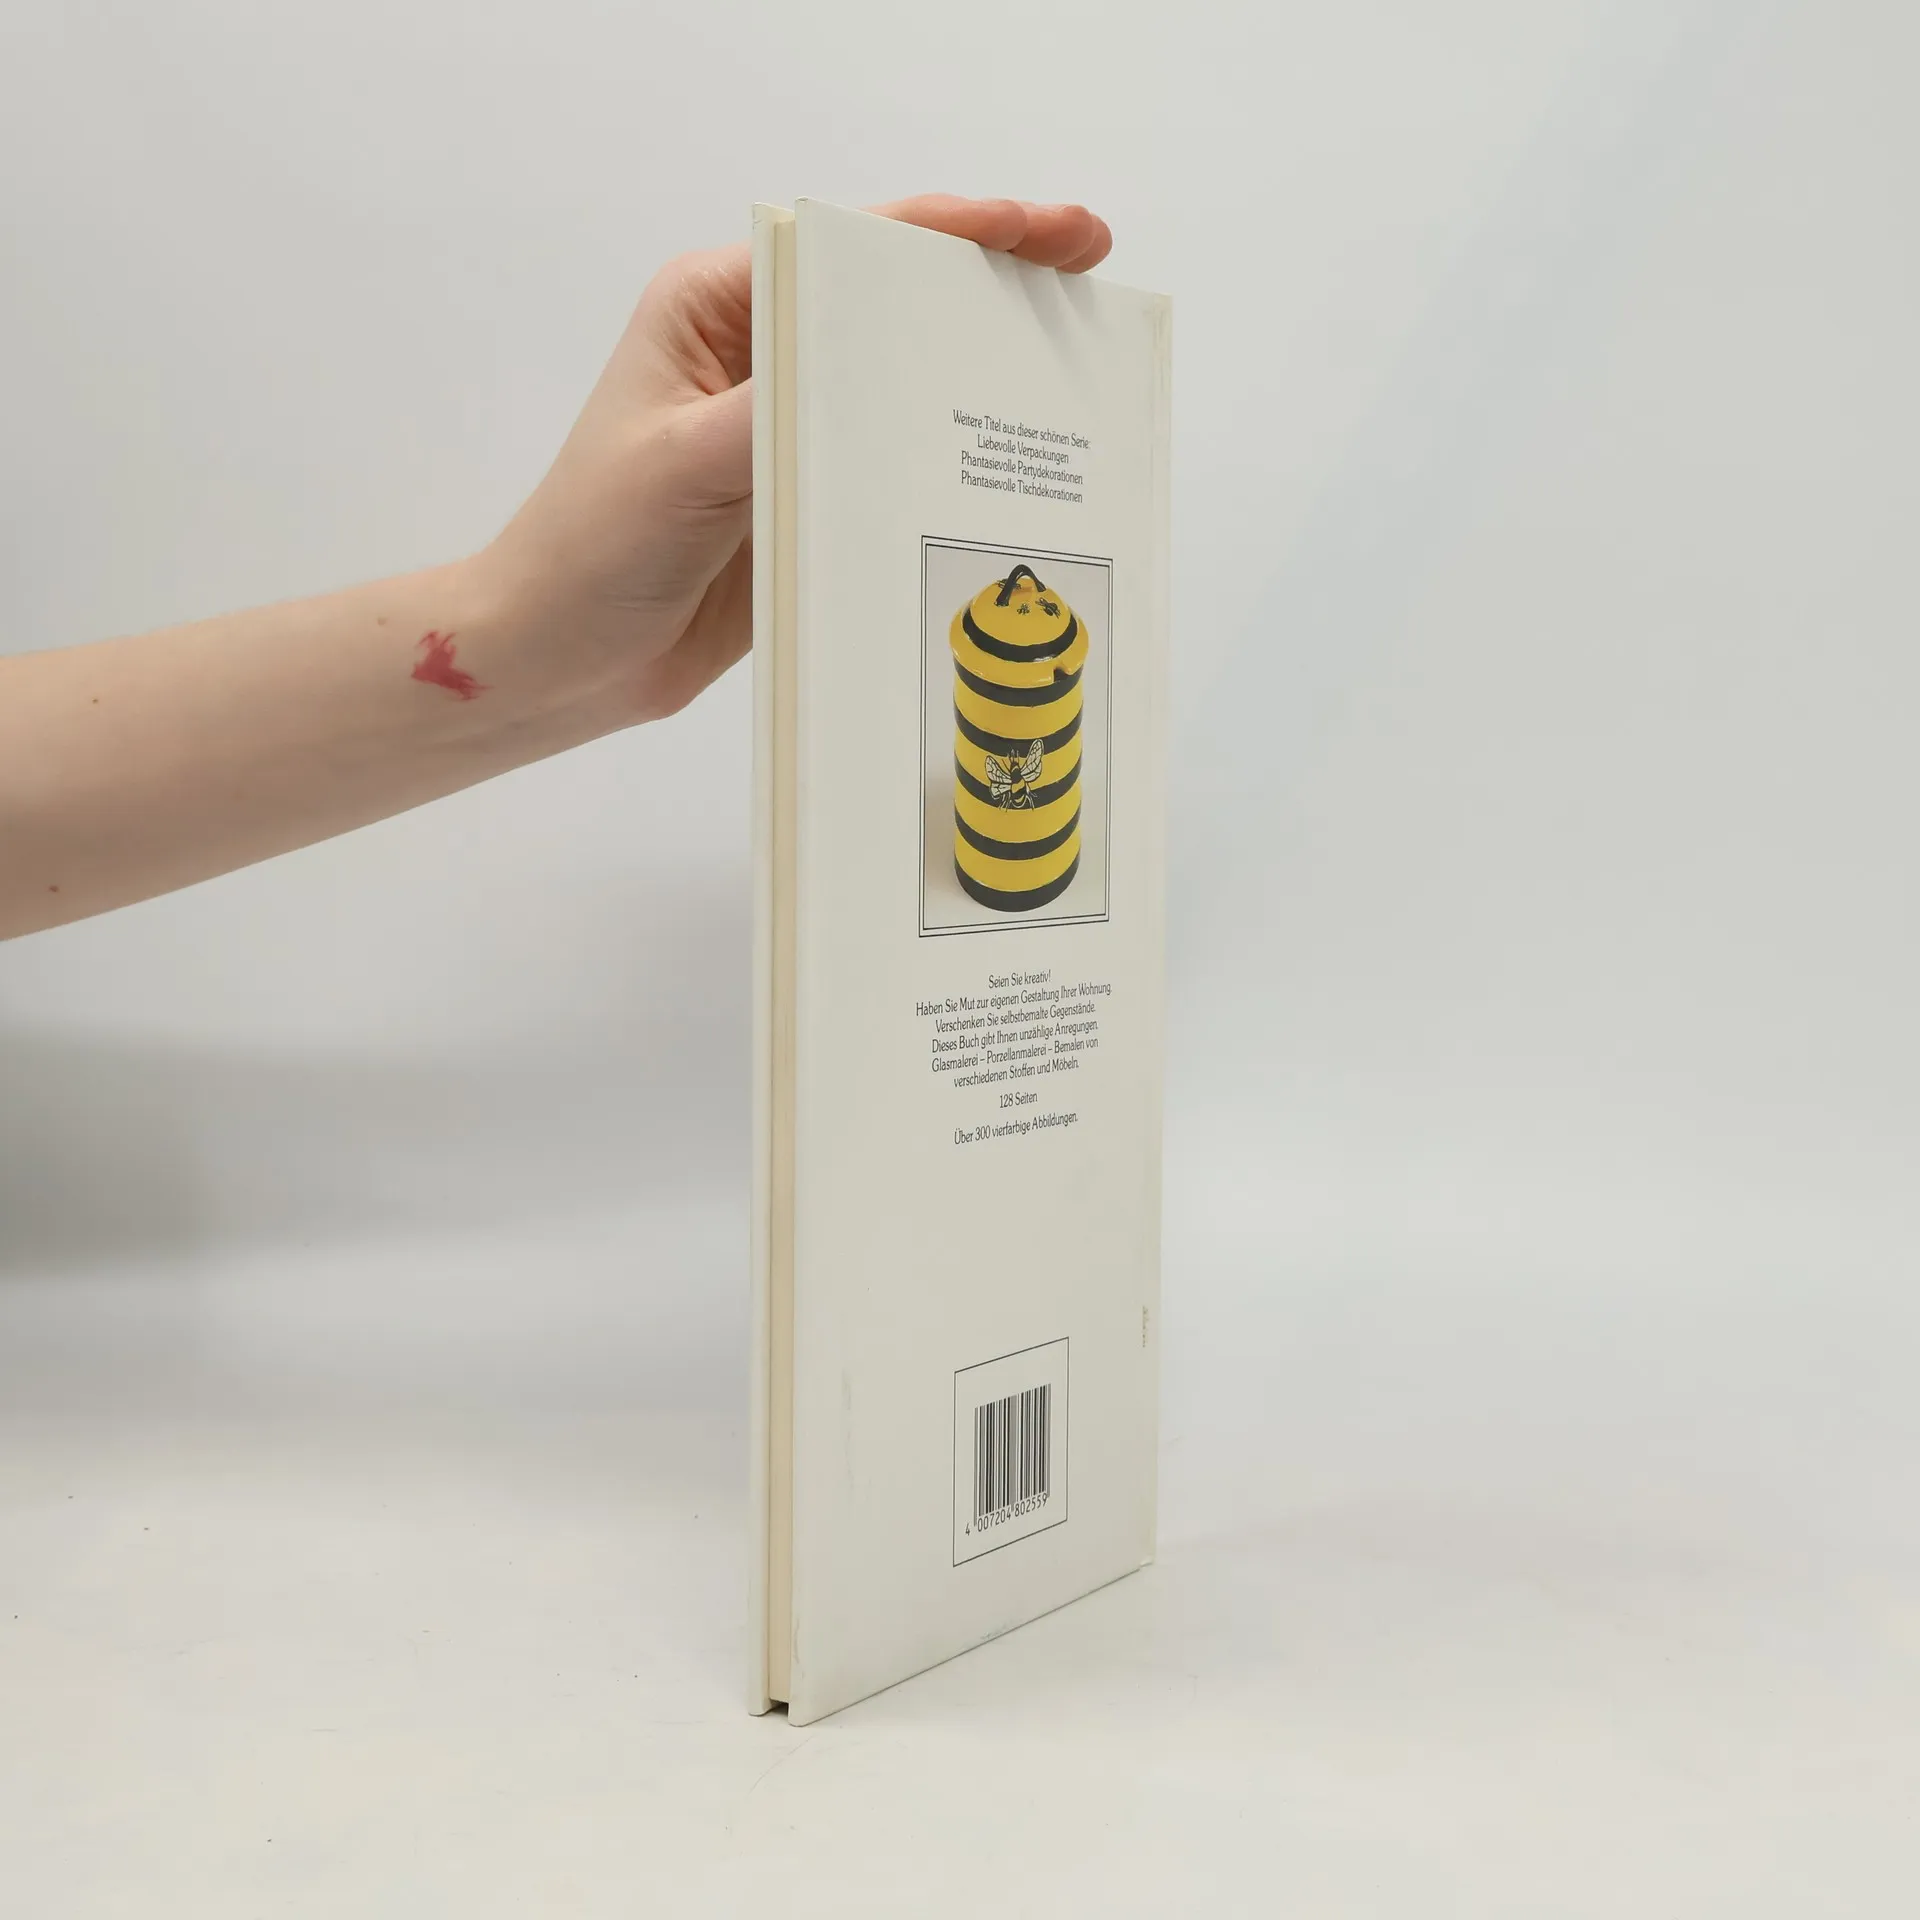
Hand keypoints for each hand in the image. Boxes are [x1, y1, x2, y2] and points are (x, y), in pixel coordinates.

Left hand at [475, 196, 1113, 729]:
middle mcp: (762, 356)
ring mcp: (790, 431)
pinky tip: (1015, 467)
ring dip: (983, 376)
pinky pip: (893, 468)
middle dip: (994, 286)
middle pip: (897, 305)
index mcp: (719, 309)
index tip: (1050, 230)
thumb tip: (878, 374)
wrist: (559, 659)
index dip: (963, 230)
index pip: (855, 246)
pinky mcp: (807, 501)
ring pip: (905, 385)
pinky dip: (952, 462)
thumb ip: (775, 414)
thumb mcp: (680, 467)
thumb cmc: (589, 549)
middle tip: (1092, 277)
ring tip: (1076, 369)